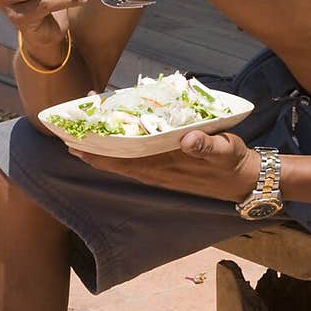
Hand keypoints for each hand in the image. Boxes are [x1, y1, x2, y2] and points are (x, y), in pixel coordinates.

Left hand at [73, 129, 261, 202]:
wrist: (245, 181)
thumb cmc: (233, 162)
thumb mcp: (225, 150)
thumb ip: (207, 146)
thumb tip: (187, 139)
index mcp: (165, 164)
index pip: (123, 156)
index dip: (98, 147)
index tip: (75, 135)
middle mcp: (156, 171)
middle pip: (114, 160)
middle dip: (90, 145)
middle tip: (66, 128)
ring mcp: (158, 172)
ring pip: (120, 161)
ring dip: (99, 149)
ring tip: (79, 134)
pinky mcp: (163, 170)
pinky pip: (131, 161)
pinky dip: (115, 151)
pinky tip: (108, 142)